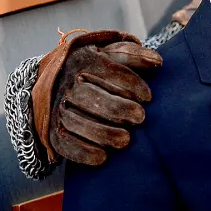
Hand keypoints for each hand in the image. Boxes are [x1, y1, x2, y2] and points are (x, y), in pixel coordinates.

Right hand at [32, 30, 161, 165]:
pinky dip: (82, 152)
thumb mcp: (110, 53)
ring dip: (102, 133)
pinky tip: (102, 157)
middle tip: (140, 117)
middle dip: (116, 108)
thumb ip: (132, 55)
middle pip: (90, 97)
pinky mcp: (52, 130)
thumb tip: (157, 61)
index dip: (129, 83)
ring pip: (75, 122)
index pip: (107, 70)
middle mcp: (67, 84)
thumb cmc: (95, 67)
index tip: (148, 96)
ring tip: (125, 140)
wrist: (55, 81)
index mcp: (84, 61)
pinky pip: (64, 143)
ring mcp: (57, 107)